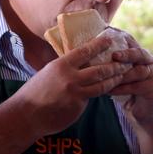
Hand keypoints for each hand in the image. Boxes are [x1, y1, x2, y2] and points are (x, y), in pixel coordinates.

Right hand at [13, 35, 130, 136]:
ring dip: (113, 81)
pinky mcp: (78, 107)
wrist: (27, 114)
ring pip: (101, 86)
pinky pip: (92, 98)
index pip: (84, 51)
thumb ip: (65, 67)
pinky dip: (100, 93)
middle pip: (99, 70)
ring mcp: (75, 94)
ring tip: (122, 76)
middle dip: (114, 66)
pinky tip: (109, 90)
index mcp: (61, 65)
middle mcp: (70, 78)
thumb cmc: (35, 91)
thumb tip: (78, 59)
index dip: (99, 44)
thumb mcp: (48, 72)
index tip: (109, 39)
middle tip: (124, 62)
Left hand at [109, 33, 152, 125]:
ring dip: (122, 75)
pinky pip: (138, 87)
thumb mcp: (117, 71)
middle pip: (139, 53)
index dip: (120, 36)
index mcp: (140, 53)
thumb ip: (109, 60)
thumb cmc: (125, 87)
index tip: (107, 33)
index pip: (131, 41)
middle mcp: (150, 61)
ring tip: (107, 77)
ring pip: (139, 71)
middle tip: (114, 55)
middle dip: (126, 54)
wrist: (141, 109)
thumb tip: (85, 48)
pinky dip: (123, 89)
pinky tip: (110, 91)